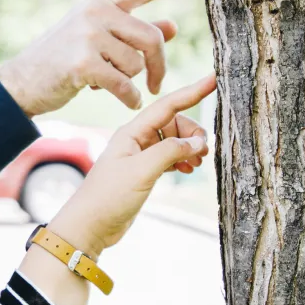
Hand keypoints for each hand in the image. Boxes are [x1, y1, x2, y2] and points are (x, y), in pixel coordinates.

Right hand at [0, 0, 203, 115]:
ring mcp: (88, 36)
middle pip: (150, 37)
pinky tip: (129, 102)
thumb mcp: (97, 39)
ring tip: (110, 84)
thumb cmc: (62, 60)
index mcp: (100, 1)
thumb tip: (172, 27)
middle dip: (159, 65)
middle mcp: (95, 12)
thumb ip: (133, 32)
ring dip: (131, 81)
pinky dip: (130, 97)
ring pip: (136, 64)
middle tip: (157, 85)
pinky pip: (123, 83)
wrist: (22, 82)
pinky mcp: (83, 63)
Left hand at [48, 73, 215, 258]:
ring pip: (173, 141)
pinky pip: (169, 157)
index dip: (193, 91)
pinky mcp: (143, 173)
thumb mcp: (142, 171)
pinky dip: (181, 160)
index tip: (215, 79)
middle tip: (204, 151)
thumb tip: (199, 142)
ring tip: (198, 162)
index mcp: (132, 132)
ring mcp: (140, 156)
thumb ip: (170, 151)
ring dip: (189, 148)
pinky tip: (188, 169)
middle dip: (193, 133)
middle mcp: (136, 140)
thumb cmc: (108, 197)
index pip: (168, 105)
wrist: (89, 226)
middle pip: (174, 124)